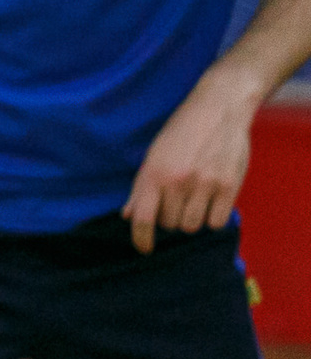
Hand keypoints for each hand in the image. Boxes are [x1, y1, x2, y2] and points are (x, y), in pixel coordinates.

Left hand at [124, 69, 257, 252]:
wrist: (218, 109)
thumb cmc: (181, 131)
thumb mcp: (154, 154)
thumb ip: (141, 187)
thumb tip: (128, 215)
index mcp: (154, 173)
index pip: (144, 217)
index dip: (141, 238)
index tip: (143, 249)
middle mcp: (178, 181)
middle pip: (169, 224)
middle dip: (169, 218)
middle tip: (175, 200)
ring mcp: (205, 184)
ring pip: (192, 226)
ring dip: (190, 219)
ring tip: (193, 199)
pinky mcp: (229, 186)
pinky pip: (217, 222)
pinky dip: (212, 218)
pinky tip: (210, 202)